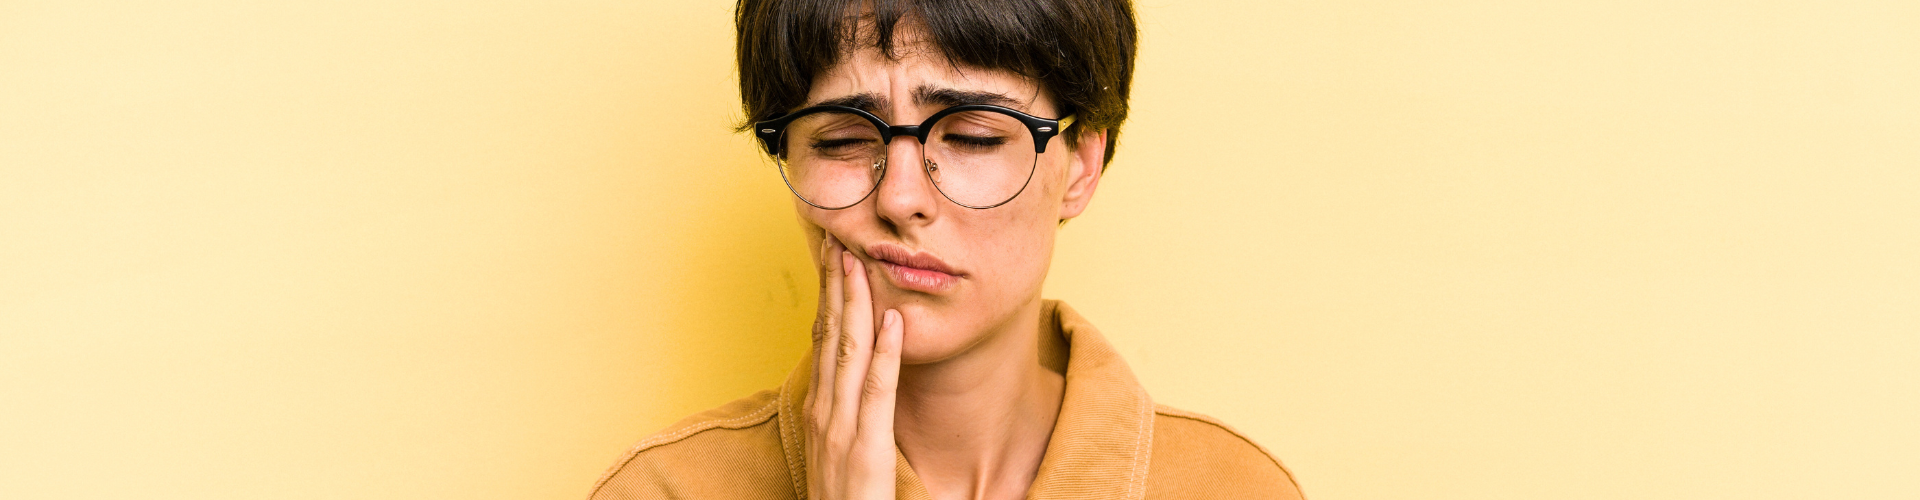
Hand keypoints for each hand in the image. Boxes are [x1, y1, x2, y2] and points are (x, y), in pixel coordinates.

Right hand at [806, 234, 903, 499]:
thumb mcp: (839, 453)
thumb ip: (847, 419)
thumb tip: (856, 387)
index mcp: (820, 410)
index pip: (821, 340)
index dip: (827, 296)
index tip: (833, 259)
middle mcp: (824, 412)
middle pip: (829, 334)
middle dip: (834, 285)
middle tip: (839, 238)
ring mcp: (841, 429)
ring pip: (848, 352)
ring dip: (855, 303)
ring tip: (860, 261)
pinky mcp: (866, 449)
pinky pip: (877, 393)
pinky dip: (886, 354)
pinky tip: (894, 322)